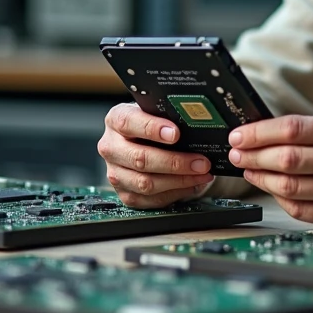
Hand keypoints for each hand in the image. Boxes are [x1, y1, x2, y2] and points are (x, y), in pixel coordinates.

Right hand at [97, 102, 214, 208]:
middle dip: (175, 162)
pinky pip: (151, 199)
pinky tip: (192, 184)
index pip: (129, 122)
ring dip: (179, 180)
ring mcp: (115, 173)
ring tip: (202, 174)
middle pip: (140, 159)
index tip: (175, 133)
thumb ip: (168, 116)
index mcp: (116, 119)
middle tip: (201, 162)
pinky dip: (176, 193)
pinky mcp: (124, 193)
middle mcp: (111, 147)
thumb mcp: (156, 113)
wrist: (142, 141)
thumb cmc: (153, 124)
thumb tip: (195, 124)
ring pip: (146, 183)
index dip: (152, 128)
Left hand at [227, 114, 312, 231]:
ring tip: (248, 170)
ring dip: (260, 178)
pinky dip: (279, 197)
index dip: (259, 133)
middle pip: (286, 159)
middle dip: (252, 156)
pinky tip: (271, 188)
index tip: (239, 135)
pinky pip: (299, 208)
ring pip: (288, 186)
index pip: (292, 130)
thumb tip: (264, 134)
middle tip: (236, 153)